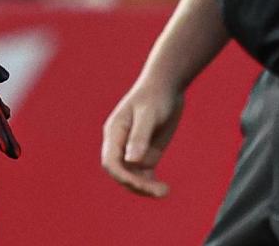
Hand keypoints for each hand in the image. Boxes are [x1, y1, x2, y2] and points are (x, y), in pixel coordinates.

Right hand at [101, 80, 183, 197]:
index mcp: (114, 133)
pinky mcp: (145, 153)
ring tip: (165, 191)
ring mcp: (132, 150)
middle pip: (121, 173)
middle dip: (137, 185)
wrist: (166, 87)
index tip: (142, 183)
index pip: (111, 162)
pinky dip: (151, 184)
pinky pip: (144, 175)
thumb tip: (131, 161)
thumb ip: (139, 137)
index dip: (123, 176)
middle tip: (160, 191)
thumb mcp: (149, 114)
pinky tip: (163, 188)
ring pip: (133, 177)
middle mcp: (120, 144)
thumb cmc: (155, 96)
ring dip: (145, 188)